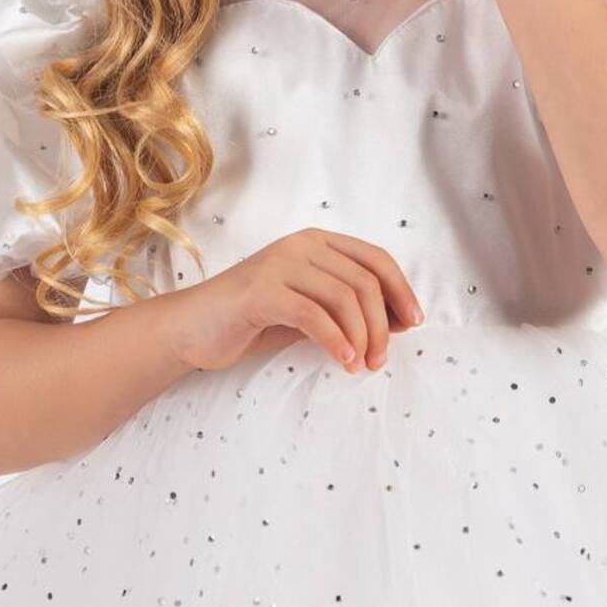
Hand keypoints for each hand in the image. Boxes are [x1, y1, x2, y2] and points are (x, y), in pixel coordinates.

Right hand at [166, 228, 424, 375]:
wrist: (192, 328)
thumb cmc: (253, 320)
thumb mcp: (309, 309)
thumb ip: (346, 308)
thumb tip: (399, 319)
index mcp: (316, 242)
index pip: (376, 259)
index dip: (401, 290)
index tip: (414, 323)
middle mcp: (301, 245)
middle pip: (364, 281)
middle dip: (382, 324)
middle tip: (380, 359)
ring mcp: (279, 264)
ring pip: (344, 296)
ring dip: (362, 336)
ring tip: (362, 364)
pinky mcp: (261, 291)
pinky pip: (313, 314)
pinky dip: (336, 341)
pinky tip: (343, 362)